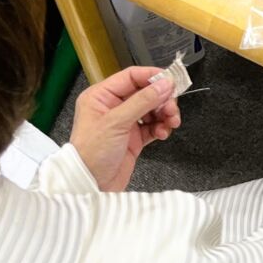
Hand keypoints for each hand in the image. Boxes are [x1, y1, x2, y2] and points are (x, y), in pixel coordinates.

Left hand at [68, 65, 182, 192]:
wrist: (90, 186)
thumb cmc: (91, 153)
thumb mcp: (116, 122)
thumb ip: (143, 101)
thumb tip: (165, 84)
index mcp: (101, 96)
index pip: (131, 77)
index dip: (152, 77)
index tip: (171, 81)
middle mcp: (113, 106)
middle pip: (146, 93)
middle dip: (162, 99)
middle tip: (172, 108)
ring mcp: (124, 122)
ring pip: (152, 109)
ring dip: (165, 114)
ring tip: (171, 122)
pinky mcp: (134, 138)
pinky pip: (154, 125)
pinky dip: (162, 127)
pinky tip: (163, 133)